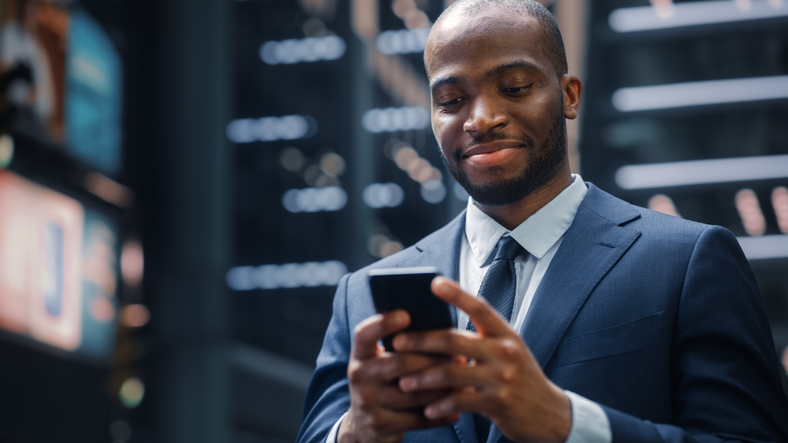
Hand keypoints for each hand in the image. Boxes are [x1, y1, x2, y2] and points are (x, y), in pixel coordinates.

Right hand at [338, 310, 460, 442]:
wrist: (364, 425)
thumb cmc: (384, 382)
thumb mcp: (380, 360)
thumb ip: (399, 345)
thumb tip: (438, 325)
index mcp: (360, 354)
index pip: (365, 333)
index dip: (384, 323)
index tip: (406, 315)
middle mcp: (358, 375)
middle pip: (399, 363)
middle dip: (433, 360)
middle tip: (460, 357)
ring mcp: (367, 401)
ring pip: (412, 393)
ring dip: (442, 388)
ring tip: (463, 383)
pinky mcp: (379, 424)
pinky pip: (415, 418)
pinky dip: (439, 414)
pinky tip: (456, 409)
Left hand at [392, 277, 571, 442]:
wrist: (550, 414)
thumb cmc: (520, 378)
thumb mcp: (508, 351)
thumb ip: (481, 338)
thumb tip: (439, 328)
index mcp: (505, 333)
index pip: (479, 307)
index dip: (456, 294)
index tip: (433, 283)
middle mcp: (505, 351)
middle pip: (454, 340)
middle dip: (420, 340)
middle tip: (397, 343)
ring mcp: (502, 377)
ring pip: (451, 373)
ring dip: (423, 378)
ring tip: (403, 382)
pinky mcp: (498, 403)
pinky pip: (460, 402)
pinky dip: (440, 405)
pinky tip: (427, 409)